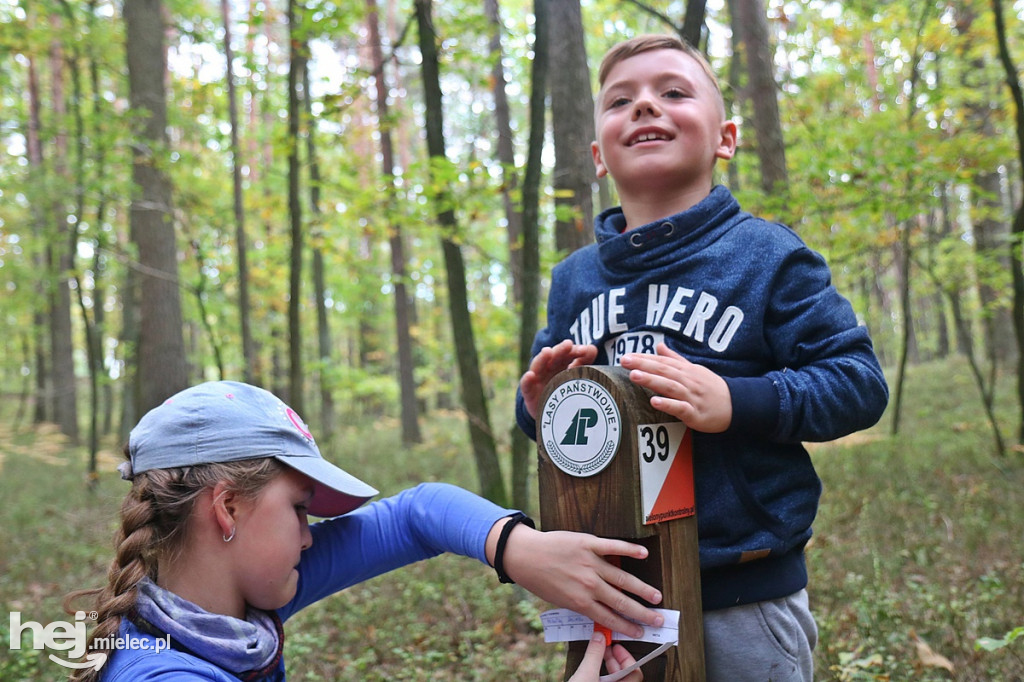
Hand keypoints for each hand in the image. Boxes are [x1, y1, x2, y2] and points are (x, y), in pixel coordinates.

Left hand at [488, 521, 663, 637]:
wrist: (525, 555)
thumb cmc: (540, 579)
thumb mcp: (559, 600)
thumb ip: (581, 606)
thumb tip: (601, 614)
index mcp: (580, 602)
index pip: (610, 618)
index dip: (628, 627)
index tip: (641, 632)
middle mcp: (588, 585)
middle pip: (622, 602)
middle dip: (642, 613)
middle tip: (658, 620)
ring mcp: (590, 563)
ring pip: (623, 579)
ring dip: (642, 589)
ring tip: (656, 597)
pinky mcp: (589, 544)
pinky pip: (614, 547)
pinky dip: (629, 550)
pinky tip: (643, 555)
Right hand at [520, 340, 597, 418]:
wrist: (549, 413)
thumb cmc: (563, 391)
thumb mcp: (574, 377)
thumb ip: (583, 362)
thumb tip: (592, 348)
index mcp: (559, 363)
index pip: (566, 353)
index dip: (574, 350)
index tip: (585, 350)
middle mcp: (547, 369)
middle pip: (552, 357)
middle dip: (560, 350)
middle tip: (568, 344)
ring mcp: (537, 380)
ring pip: (538, 366)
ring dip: (542, 358)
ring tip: (547, 352)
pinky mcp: (529, 394)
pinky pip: (526, 386)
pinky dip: (526, 380)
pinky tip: (530, 375)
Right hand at [567, 633, 642, 681]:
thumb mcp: (586, 673)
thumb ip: (594, 654)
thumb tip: (599, 637)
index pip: (635, 671)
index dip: (626, 656)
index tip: (616, 646)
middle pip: (625, 672)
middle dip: (613, 658)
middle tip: (603, 646)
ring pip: (614, 677)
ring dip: (605, 664)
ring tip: (596, 654)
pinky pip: (605, 681)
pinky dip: (600, 672)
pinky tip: (590, 666)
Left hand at [621, 343, 731, 432]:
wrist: (737, 405)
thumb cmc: (711, 388)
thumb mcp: (694, 369)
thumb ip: (675, 359)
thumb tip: (659, 346)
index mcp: (685, 370)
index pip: (661, 362)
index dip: (643, 358)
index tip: (626, 356)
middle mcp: (687, 381)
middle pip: (663, 371)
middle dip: (643, 365)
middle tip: (624, 361)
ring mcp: (691, 397)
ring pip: (669, 386)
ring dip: (652, 380)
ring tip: (634, 376)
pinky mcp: (695, 413)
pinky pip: (680, 408)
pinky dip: (668, 404)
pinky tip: (654, 401)